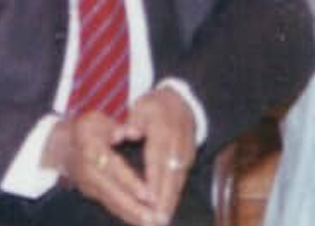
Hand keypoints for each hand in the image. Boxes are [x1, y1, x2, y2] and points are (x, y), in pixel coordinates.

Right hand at [44, 111, 156, 224]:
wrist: (60, 146)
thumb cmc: (86, 129)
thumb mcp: (96, 120)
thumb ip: (114, 127)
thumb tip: (128, 132)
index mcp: (92, 151)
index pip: (114, 170)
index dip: (130, 183)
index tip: (148, 195)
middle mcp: (89, 173)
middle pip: (113, 194)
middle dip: (135, 208)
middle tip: (155, 218)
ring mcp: (89, 186)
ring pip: (112, 204)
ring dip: (132, 216)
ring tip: (153, 223)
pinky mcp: (92, 194)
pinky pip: (111, 205)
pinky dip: (127, 214)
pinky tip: (142, 220)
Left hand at [120, 87, 196, 225]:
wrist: (183, 101)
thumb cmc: (156, 106)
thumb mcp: (143, 107)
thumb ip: (134, 121)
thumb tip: (125, 134)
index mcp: (163, 133)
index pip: (157, 160)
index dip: (153, 181)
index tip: (148, 200)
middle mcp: (177, 146)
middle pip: (170, 175)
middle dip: (164, 200)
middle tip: (157, 220)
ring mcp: (185, 153)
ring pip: (178, 180)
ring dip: (171, 201)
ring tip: (162, 221)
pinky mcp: (189, 159)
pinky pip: (182, 179)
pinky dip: (175, 195)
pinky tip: (168, 209)